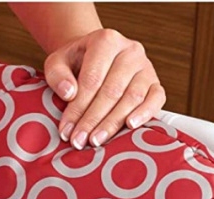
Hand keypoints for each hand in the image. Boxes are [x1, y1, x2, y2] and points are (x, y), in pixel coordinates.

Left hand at [43, 28, 165, 148]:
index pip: (92, 79)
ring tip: (95, 141)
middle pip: (112, 91)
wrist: (93, 58)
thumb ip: (57, 75)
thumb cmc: (74, 63)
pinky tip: (130, 127)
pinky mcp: (155, 82)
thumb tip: (69, 93)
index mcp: (106, 41)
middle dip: (93, 120)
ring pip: (132, 97)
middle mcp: (130, 50)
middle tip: (79, 141)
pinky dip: (145, 113)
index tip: (66, 130)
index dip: (78, 108)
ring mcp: (146, 66)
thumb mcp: (57, 62)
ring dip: (113, 123)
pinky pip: (157, 98)